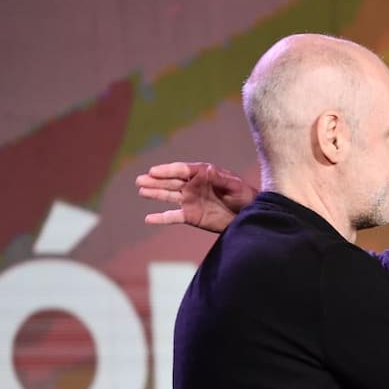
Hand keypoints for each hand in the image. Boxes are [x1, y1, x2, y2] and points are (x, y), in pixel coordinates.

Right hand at [134, 161, 256, 232]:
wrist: (248, 215)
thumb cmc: (244, 196)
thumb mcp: (234, 186)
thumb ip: (220, 179)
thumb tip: (206, 170)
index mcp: (202, 174)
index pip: (181, 171)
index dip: (167, 171)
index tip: (153, 172)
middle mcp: (193, 186)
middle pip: (170, 182)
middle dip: (155, 180)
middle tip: (140, 179)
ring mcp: (190, 200)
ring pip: (168, 196)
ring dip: (154, 193)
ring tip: (141, 190)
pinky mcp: (190, 216)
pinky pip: (173, 216)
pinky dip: (161, 218)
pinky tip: (148, 218)